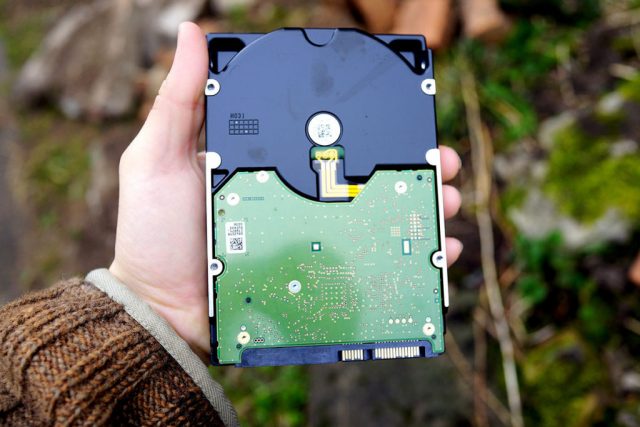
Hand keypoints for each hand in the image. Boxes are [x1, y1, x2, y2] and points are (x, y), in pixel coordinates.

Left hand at [109, 22, 462, 360]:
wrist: (162, 310)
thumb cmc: (156, 234)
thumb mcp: (160, 158)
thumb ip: (179, 101)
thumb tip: (194, 32)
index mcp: (267, 161)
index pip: (326, 133)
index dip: (366, 121)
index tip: (400, 109)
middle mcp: (295, 194)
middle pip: (363, 171)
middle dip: (410, 161)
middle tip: (441, 159)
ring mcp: (308, 233)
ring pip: (376, 212)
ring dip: (420, 203)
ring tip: (446, 199)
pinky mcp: (315, 271)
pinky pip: (369, 261)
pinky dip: (405, 257)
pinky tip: (434, 251)